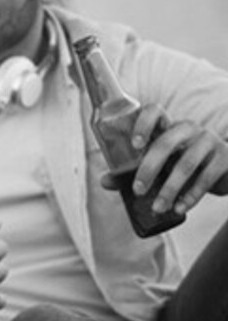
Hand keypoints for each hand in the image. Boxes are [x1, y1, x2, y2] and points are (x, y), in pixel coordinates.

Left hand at [102, 103, 227, 214]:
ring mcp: (208, 141)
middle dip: (149, 168)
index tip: (135, 144)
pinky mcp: (224, 157)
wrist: (222, 171)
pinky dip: (191, 195)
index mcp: (167, 127)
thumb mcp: (160, 165)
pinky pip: (206, 176)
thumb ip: (132, 170)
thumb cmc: (181, 164)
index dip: (143, 123)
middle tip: (138, 190)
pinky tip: (180, 208)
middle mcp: (187, 129)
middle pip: (166, 142)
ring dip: (169, 188)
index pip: (154, 112)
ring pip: (186, 163)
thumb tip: (104, 181)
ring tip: (158, 208)